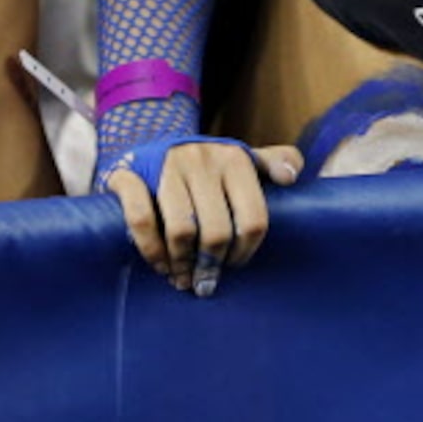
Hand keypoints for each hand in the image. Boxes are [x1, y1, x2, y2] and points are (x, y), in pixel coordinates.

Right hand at [103, 134, 305, 295]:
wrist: (148, 139)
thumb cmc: (206, 164)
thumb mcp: (243, 158)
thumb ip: (275, 163)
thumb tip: (291, 178)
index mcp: (235, 159)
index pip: (253, 218)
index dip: (245, 252)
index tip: (234, 265)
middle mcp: (202, 160)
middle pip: (216, 232)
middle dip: (211, 265)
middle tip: (205, 282)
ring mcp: (166, 167)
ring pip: (181, 230)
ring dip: (182, 264)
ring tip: (183, 279)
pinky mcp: (130, 176)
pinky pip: (142, 220)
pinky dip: (151, 250)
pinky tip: (159, 265)